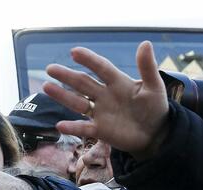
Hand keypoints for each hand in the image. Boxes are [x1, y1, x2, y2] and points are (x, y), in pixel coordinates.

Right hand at [42, 41, 168, 159]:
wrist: (155, 134)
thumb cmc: (155, 108)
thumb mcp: (154, 87)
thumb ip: (147, 68)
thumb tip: (145, 43)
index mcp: (118, 83)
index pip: (101, 68)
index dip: (89, 60)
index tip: (74, 51)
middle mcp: (104, 95)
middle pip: (83, 83)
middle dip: (67, 76)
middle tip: (50, 68)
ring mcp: (100, 113)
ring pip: (77, 103)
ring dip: (62, 96)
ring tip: (46, 87)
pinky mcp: (99, 130)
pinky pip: (83, 128)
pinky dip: (72, 127)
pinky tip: (60, 125)